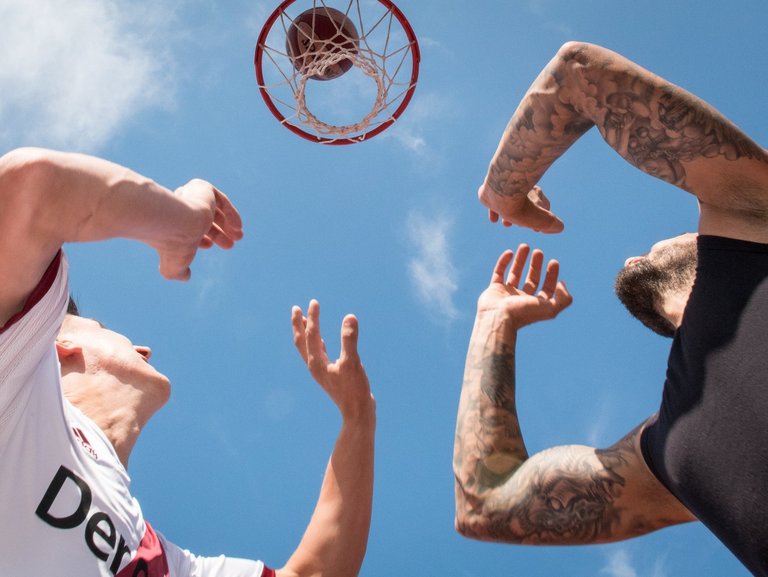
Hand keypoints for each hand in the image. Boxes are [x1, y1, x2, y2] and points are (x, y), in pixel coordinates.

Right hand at [155, 179, 242, 279]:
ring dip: (227, 224)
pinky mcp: (202, 188)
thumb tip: (185, 277)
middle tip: (230, 244)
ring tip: (238, 237)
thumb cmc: (172, 245)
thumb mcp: (173, 265)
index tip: (209, 246)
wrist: (173, 223)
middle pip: (202, 219)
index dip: (201, 238)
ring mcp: (190, 196)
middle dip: (218, 233)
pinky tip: (238, 227)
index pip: (188, 228)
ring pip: (213, 210)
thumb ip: (178, 272)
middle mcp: (179, 208)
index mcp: (171, 223)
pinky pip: (221, 200)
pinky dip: (231, 213)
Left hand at [292, 300, 373, 420]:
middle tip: (296, 308)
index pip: (311, 335)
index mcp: (316, 363)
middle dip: (298, 325)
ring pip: (308, 348)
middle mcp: (315, 366)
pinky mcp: (330, 375)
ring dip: (306, 333)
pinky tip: (323, 341)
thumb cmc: (354, 390)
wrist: (358, 414)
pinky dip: (318, 344)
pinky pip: (319, 355)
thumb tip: (349, 316)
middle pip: (301, 342)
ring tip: (306, 320)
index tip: (314, 302)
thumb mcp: (352, 362)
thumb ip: (349, 339)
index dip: (312, 317)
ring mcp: (321, 371)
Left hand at [478, 183, 563, 233]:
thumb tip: (558, 227)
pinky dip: (495, 211)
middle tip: (519, 225)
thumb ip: (551, 224)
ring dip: (509, 215)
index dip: (541, 219)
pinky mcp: (493, 189)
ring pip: (510, 202)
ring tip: (505, 224)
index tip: (535, 229)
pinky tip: (494, 219)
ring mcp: (509, 186)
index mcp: (536, 193)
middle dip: (523, 217)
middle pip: (526, 204)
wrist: (498, 190)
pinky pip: (495, 199)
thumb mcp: (541, 219)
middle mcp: (524, 188)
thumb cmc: (520, 205)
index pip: (544, 206)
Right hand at [478, 244, 572, 328]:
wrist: (497, 317)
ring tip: (525, 246)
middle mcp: (522, 299)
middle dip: (536, 265)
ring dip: (521, 260)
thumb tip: (562, 284)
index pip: (547, 288)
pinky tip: (510, 252)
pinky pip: (499, 272)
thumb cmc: (523, 313)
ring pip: (515, 274)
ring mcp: (508, 293)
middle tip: (539, 252)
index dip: (552, 275)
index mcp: (535, 305)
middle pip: (532, 279)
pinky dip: (504, 261)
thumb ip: (563, 298)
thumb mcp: (551, 308)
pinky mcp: (494, 288)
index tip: (553, 262)